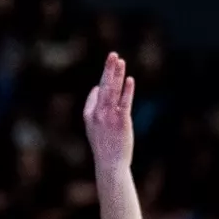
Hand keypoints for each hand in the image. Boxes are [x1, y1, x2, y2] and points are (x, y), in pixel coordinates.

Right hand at [83, 53, 134, 167]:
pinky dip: (127, 90)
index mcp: (89, 115)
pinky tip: (129, 79)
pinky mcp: (122, 120)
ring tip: (119, 60)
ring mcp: (109, 117)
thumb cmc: (104, 147)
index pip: (96, 94)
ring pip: (113, 91)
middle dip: (108, 70)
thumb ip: (93, 106)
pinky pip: (124, 102)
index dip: (103, 85)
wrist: (110, 164)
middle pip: (103, 87)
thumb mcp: (93, 126)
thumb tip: (97, 87)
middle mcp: (97, 114)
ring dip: (116, 75)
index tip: (107, 80)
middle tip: (112, 55)